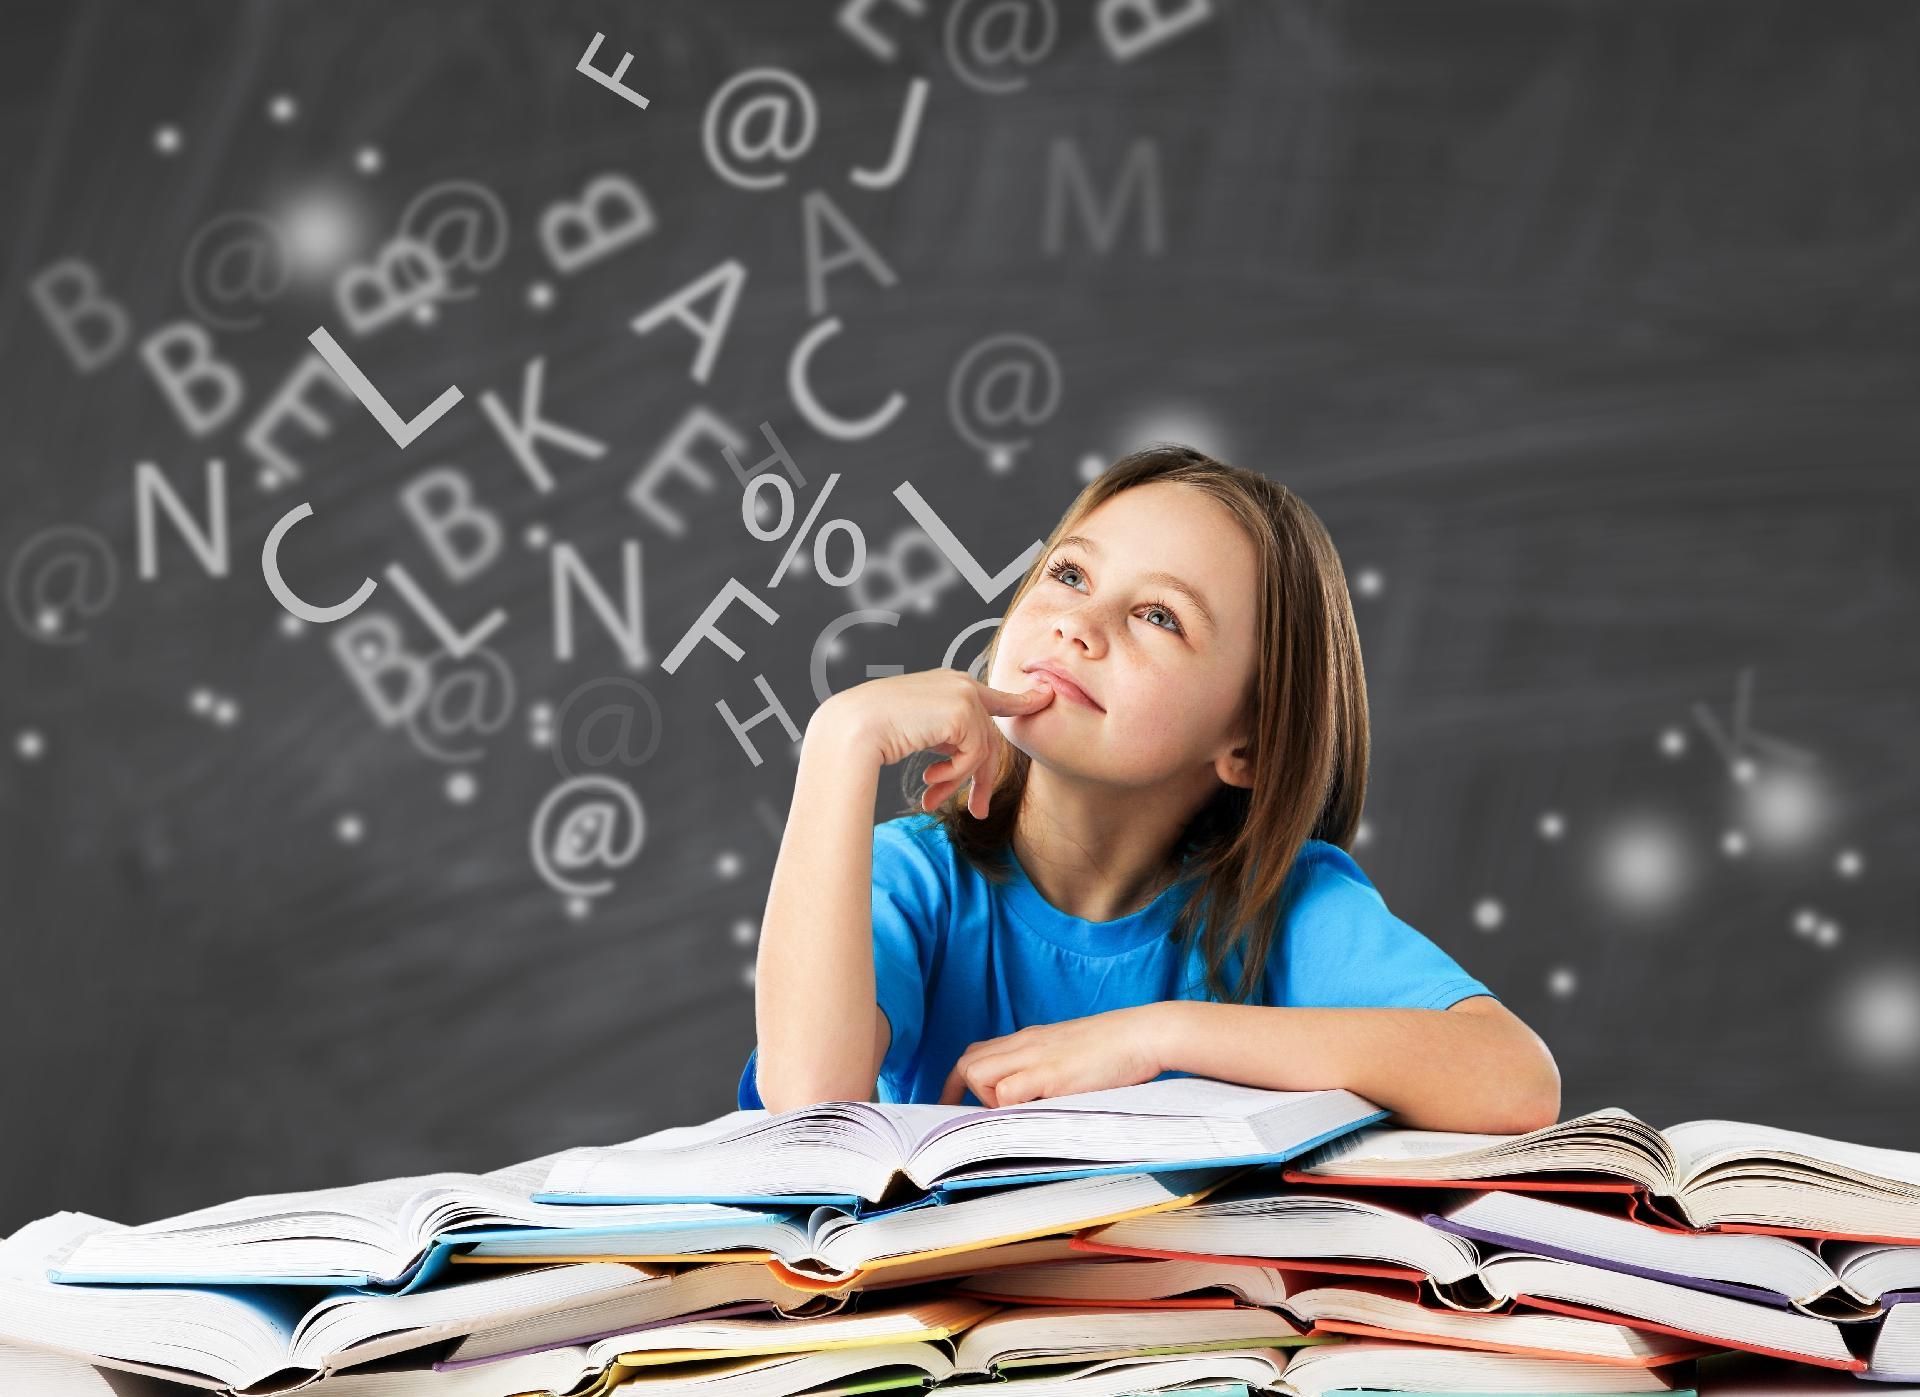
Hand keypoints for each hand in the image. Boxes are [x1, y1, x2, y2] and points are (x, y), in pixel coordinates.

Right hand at [815, 667, 1054, 819]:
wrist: (852, 728)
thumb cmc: (873, 732)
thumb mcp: (918, 729)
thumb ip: (947, 735)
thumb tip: (968, 761)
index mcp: (948, 684)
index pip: (993, 697)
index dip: (1021, 701)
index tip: (1045, 697)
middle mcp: (960, 683)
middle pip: (990, 737)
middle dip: (982, 778)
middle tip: (977, 810)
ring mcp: (963, 694)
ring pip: (983, 751)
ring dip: (958, 782)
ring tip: (931, 795)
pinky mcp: (963, 711)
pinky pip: (974, 755)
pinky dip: (954, 775)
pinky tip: (928, 778)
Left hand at [938, 1005, 1172, 1105]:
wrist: (1143, 1034)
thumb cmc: (1116, 1049)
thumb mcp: (1070, 1054)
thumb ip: (1047, 1071)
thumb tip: (1030, 1102)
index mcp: (1029, 1039)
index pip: (975, 1052)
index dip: (956, 1081)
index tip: (951, 1105)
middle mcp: (1024, 1044)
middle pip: (967, 1062)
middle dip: (961, 1093)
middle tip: (970, 1121)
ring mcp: (1035, 1057)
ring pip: (976, 1073)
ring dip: (985, 1100)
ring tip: (1014, 1115)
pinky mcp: (1049, 1074)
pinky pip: (1005, 1092)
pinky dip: (1006, 1108)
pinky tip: (1029, 1116)